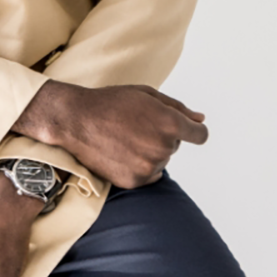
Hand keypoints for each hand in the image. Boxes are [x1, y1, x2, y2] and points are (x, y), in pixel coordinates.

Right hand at [15, 80, 207, 188]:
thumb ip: (178, 107)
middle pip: (175, 145)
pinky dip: (138, 165)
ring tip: (124, 138)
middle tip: (135, 126)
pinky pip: (148, 174)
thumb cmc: (110, 102)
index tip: (183, 129)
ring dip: (149, 151)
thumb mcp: (146, 94)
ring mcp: (149, 166)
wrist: (75, 120)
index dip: (193, 130)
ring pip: (161, 160)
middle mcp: (163, 147)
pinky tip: (120, 152)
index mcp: (169, 123)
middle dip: (161, 136)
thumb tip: (200, 119)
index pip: (200, 135)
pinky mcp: (135, 181)